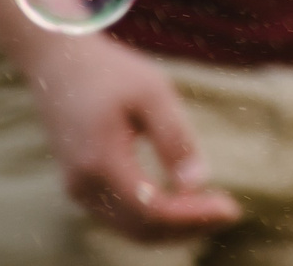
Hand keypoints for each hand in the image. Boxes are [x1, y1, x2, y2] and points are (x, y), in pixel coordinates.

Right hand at [24, 35, 241, 242]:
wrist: (60, 65)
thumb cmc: (111, 73)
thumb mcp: (152, 93)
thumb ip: (175, 137)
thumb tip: (199, 182)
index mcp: (100, 162)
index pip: (152, 211)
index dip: (193, 216)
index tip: (232, 208)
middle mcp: (83, 185)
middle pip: (141, 228)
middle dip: (189, 226)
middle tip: (232, 212)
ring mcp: (79, 189)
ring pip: (130, 228)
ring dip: (174, 227)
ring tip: (215, 210)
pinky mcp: (82, 186)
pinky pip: (121, 217)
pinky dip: (155, 218)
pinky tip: (186, 202)